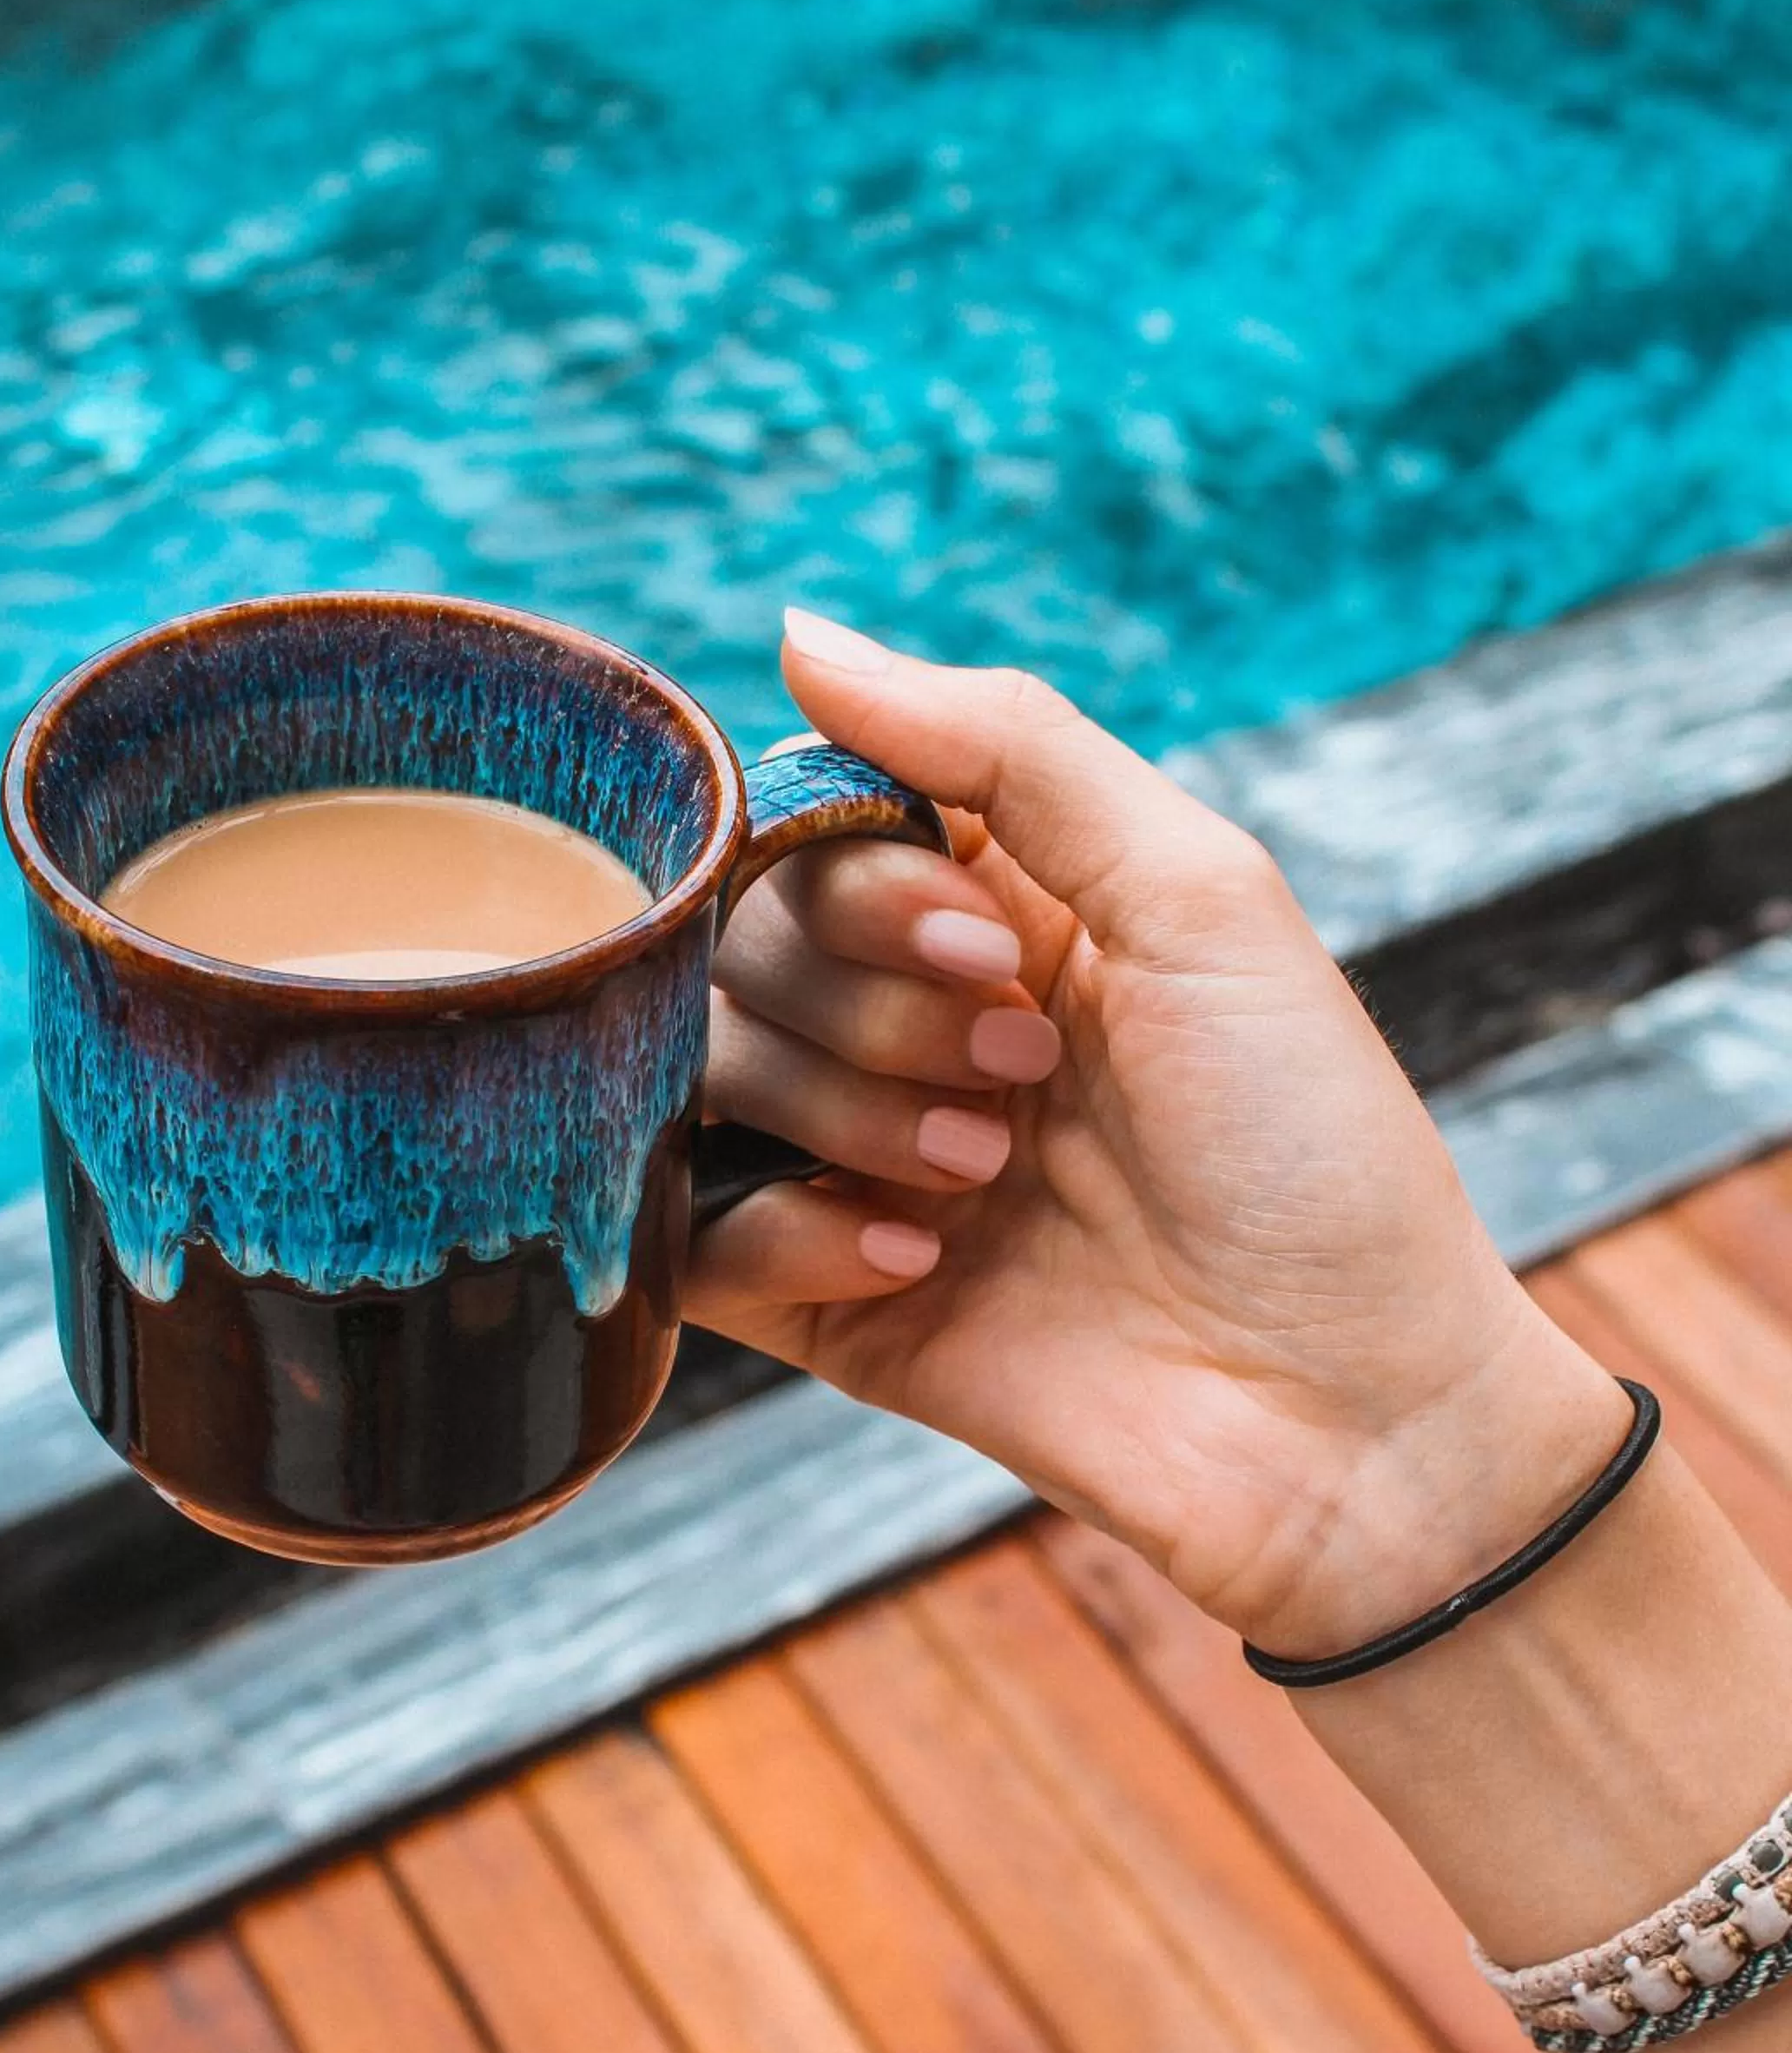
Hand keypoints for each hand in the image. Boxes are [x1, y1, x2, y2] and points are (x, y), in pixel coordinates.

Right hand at [694, 612, 1621, 1655]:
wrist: (1351, 1421)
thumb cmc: (1311, 1149)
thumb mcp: (1201, 897)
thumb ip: (1007, 747)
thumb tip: (797, 631)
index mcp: (998, 915)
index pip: (816, 832)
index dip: (868, 886)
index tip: (995, 952)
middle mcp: (910, 1026)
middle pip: (743, 945)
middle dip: (875, 1008)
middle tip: (1025, 1084)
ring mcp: (858, 1164)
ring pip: (707, 1075)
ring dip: (850, 1112)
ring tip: (987, 1181)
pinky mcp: (825, 1302)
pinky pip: (701, 1237)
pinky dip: (797, 1233)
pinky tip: (926, 1265)